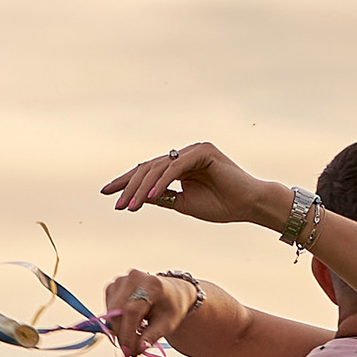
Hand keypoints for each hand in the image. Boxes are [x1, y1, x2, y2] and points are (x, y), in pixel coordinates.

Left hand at [101, 141, 282, 230]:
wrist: (249, 206)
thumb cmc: (222, 206)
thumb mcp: (183, 204)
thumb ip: (162, 197)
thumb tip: (137, 198)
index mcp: (180, 165)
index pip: (147, 171)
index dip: (126, 182)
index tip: (106, 194)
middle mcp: (185, 154)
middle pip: (149, 167)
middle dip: (129, 186)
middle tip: (116, 204)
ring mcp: (194, 150)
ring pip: (158, 167)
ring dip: (141, 187)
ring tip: (129, 206)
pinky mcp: (203, 152)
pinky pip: (175, 168)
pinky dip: (160, 182)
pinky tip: (148, 196)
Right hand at [105, 266, 194, 356]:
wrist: (171, 292)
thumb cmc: (171, 308)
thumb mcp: (168, 324)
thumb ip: (152, 336)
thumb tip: (137, 349)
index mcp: (152, 284)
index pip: (132, 311)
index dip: (128, 334)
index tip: (129, 352)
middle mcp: (134, 278)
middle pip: (117, 311)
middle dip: (121, 335)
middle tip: (131, 351)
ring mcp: (121, 281)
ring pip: (110, 312)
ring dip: (118, 330)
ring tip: (135, 336)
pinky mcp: (112, 287)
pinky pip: (108, 310)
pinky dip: (116, 322)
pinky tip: (130, 324)